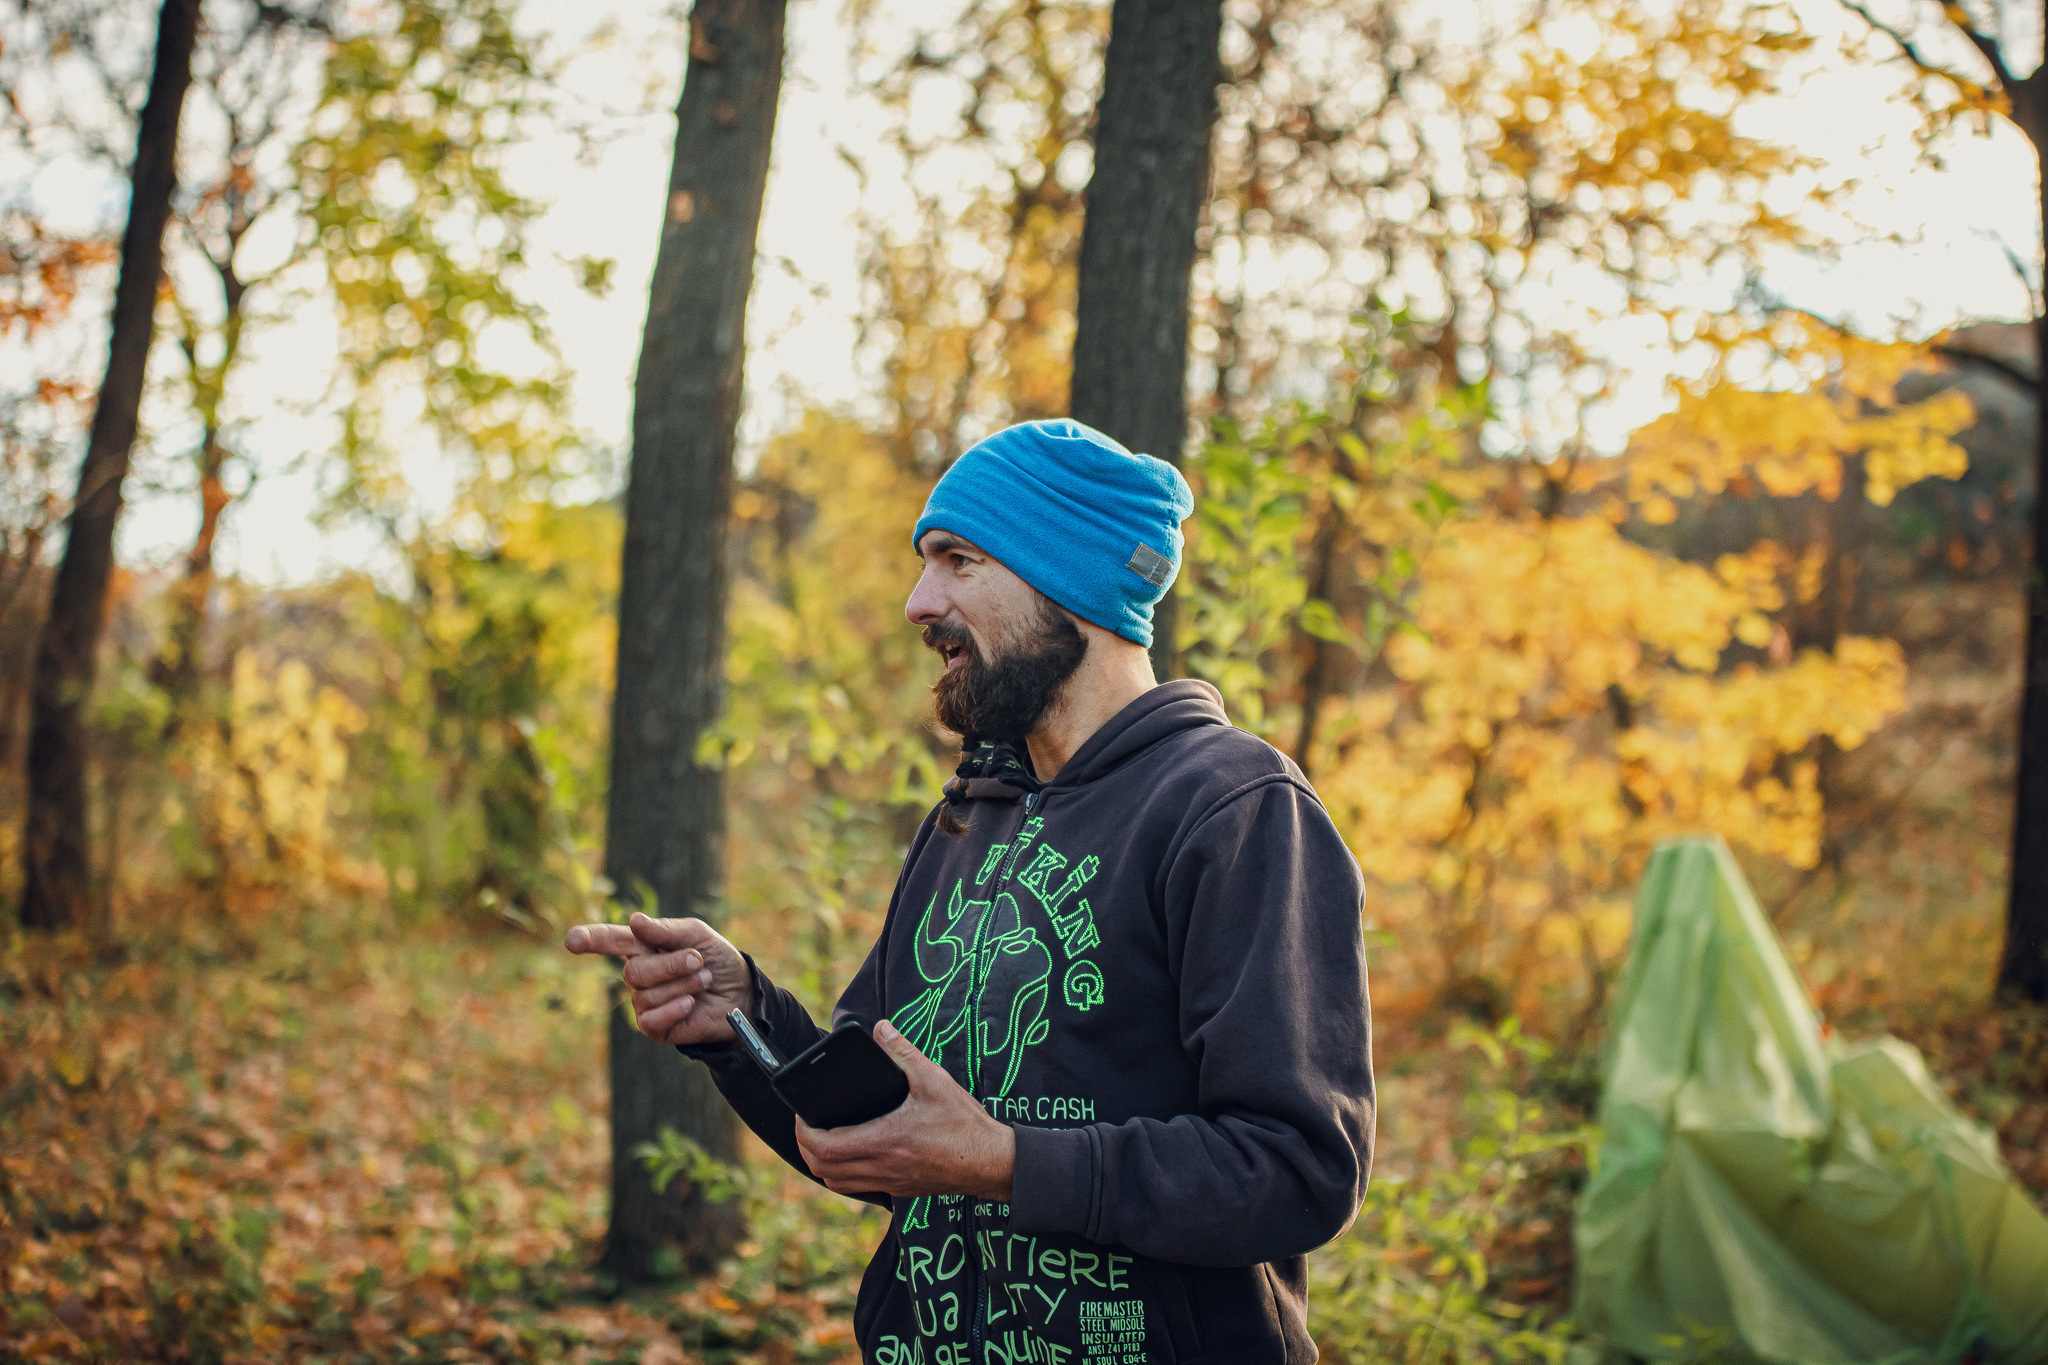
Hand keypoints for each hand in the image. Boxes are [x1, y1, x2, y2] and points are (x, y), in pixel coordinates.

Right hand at [563, 912, 752, 1046]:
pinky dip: (676, 1007)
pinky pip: (651, 1018)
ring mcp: (644, 1002)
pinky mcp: (654, 1027)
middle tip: (698, 962)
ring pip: (645, 994)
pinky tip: (691, 1003)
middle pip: (634, 970)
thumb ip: (666, 930)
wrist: (741, 994)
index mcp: (644, 946)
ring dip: (682, 984)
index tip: (571, 941)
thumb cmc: (717, 960)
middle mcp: (639, 974)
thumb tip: (634, 921)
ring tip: (703, 982)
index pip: (609, 940)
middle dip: (671, 965)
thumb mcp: (698, 935)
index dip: (589, 940)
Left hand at [794, 1020, 1014, 1201]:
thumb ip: (903, 1052)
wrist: (992, 1162)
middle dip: (806, 1147)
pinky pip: (857, 1188)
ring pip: (837, 1183)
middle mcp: (881, 1167)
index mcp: (884, 1140)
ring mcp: (889, 1182)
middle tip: (808, 1124)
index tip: (802, 1113)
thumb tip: (881, 1028)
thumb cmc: (964, 1124)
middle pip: (823, 1169)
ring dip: (823, 1164)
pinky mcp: (900, 1190)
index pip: (824, 1146)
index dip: (803, 1132)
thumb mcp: (934, 1079)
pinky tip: (854, 1154)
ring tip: (825, 1138)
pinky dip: (844, 1174)